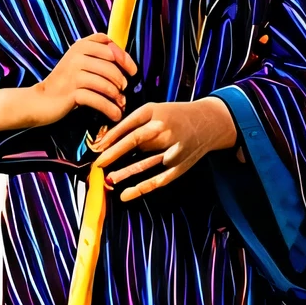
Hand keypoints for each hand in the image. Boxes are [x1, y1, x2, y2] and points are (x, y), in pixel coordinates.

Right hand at [0, 32, 135, 135]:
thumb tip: (126, 64)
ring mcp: (73, 73)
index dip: (124, 56)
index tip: (132, 71)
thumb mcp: (78, 65)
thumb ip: (97, 59)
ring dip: (117, 96)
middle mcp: (76, 56)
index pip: (108, 43)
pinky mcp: (72, 92)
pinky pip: (98, 99)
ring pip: (106, 82)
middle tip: (123, 92)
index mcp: (80, 46)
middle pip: (111, 64)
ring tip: (120, 105)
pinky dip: (110, 109)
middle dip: (121, 80)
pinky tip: (115, 115)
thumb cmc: (64, 85)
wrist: (40, 102)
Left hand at [94, 95, 237, 200]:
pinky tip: (126, 194)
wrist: (209, 121)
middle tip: (97, 164)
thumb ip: (134, 122)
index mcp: (155, 113)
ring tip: (108, 179)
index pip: (128, 126)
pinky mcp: (179, 166)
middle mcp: (164, 129)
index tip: (96, 147)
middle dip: (113, 154)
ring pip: (144, 163)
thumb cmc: (175, 115)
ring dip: (124, 172)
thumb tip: (107, 139)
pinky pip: (157, 180)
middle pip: (134, 142)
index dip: (110, 138)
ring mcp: (173, 149)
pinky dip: (140, 188)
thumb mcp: (154, 110)